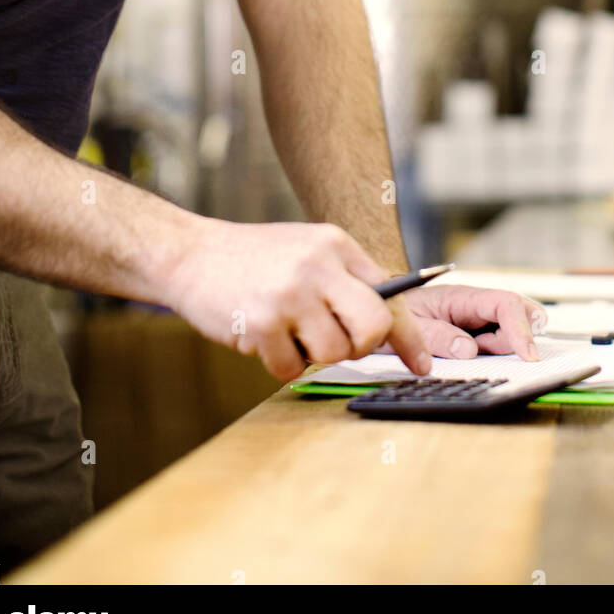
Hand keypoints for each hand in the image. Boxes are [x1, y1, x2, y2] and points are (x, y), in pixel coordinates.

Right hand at [165, 219, 431, 382]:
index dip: (409, 336)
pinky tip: (261, 335)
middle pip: (372, 327)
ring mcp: (289, 294)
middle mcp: (317, 266)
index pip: (389, 294)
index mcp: (335, 245)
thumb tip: (387, 324)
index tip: (422, 364)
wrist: (191, 254)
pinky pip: (291, 368)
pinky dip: (279, 362)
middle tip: (337, 344)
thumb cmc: (254, 258)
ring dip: (311, 354)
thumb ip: (345, 278)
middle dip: (361, 346)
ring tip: (287, 330)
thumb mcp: (307, 248)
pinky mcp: (261, 323)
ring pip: (332, 353)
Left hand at [384, 284, 547, 360]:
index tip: (528, 356)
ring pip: (510, 332)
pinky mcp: (477, 334)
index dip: (520, 328)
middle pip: (518, 314)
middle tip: (490, 356)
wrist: (382, 312)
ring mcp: (478, 320)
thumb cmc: (395, 314)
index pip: (504, 304)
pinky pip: (498, 344)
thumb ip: (437, 336)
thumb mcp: (409, 326)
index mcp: (462, 297)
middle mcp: (476, 305)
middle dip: (518, 337)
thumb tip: (469, 350)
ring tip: (466, 355)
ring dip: (502, 349)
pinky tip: (475, 360)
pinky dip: (497, 355)